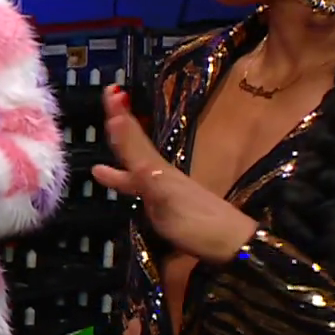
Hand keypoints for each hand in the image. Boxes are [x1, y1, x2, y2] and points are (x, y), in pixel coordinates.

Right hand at [91, 86, 257, 262]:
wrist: (230, 244)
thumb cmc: (197, 222)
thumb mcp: (167, 198)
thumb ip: (144, 174)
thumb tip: (126, 147)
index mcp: (157, 170)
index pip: (133, 139)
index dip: (120, 116)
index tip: (110, 90)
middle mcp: (159, 173)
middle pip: (135, 144)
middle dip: (121, 123)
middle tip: (109, 97)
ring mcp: (163, 187)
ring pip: (135, 161)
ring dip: (120, 146)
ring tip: (104, 133)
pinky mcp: (164, 203)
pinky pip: (135, 182)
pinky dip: (120, 176)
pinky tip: (110, 179)